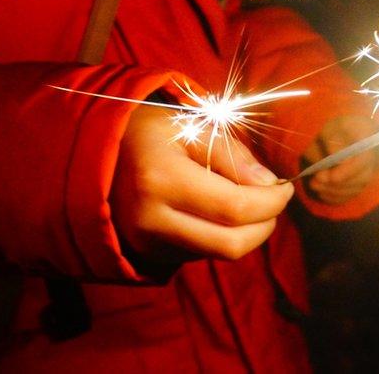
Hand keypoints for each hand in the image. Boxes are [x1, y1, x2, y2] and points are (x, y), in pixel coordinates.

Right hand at [111, 105, 293, 264]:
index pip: (235, 207)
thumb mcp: (191, 125)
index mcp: (161, 179)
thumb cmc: (148, 132)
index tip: (286, 187)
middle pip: (232, 243)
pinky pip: (202, 253)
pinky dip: (222, 235)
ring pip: (219, 253)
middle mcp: (152, 218)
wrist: (91, 154)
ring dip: (247, 232)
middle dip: (265, 225)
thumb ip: (232, 154)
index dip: (271, 202)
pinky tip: (219, 210)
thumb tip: (270, 184)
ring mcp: (148, 241)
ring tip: (250, 200)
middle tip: (275, 200)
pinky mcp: (149, 253)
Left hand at [302, 116, 378, 204]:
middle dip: (336, 184)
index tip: (331, 176)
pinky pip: (349, 196)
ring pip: (354, 190)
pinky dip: (334, 197)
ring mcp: (367, 175)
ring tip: (314, 184)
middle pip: (360, 179)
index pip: (363, 160)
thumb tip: (335, 153)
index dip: (347, 171)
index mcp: (367, 142)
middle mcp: (372, 161)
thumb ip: (332, 139)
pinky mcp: (358, 185)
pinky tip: (321, 192)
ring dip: (332, 191)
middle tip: (315, 181)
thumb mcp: (332, 127)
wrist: (346, 135)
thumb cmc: (337, 129)